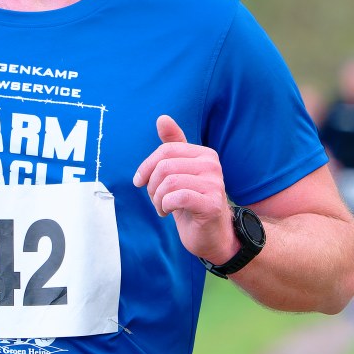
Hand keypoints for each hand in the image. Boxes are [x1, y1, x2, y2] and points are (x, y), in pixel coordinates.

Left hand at [132, 116, 236, 266]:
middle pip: (165, 166)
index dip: (146, 166)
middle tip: (156, 200)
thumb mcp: (180, 173)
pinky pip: (177, 197)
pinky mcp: (211, 204)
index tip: (139, 182)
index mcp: (204, 154)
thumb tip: (162, 118)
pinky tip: (169, 212)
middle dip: (152, 186)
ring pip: (169, 183)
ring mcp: (214, 184)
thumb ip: (173, 146)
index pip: (166, 150)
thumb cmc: (192, 204)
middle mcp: (212, 165)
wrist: (212, 235)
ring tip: (162, 208)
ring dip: (157, 199)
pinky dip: (166, 206)